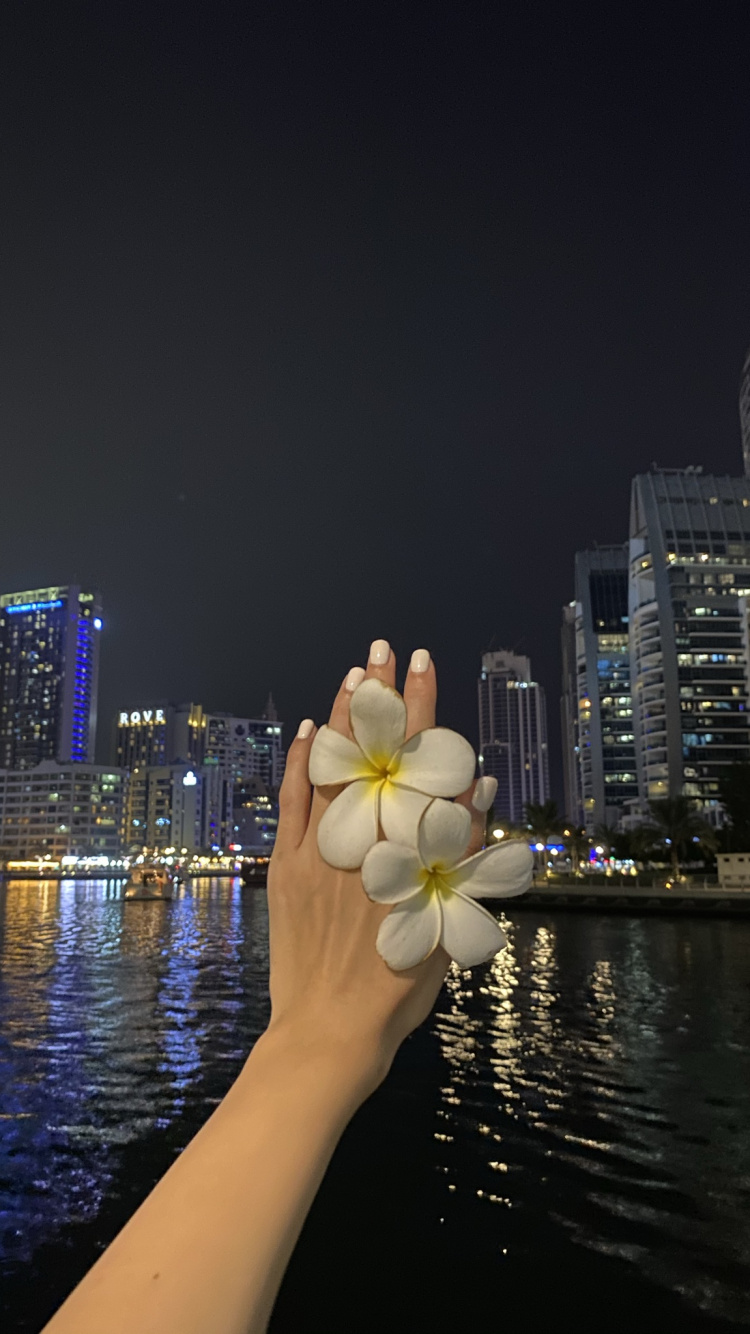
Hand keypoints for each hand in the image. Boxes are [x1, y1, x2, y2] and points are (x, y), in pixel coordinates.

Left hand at [265, 640, 484, 1100]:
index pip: (418, 756)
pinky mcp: (288, 865)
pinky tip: (305, 730)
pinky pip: (291, 800)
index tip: (422, 661)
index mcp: (407, 843)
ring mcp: (321, 847)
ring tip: (353, 674)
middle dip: (379, 695)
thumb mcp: (450, 919)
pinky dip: (299, 762)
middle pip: (373, 749)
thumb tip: (474, 783)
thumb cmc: (401, 983)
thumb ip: (463, 848)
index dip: (421, 706)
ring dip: (340, 716)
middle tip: (383, 650)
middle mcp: (364, 835)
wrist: (332, 1030)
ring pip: (331, 765)